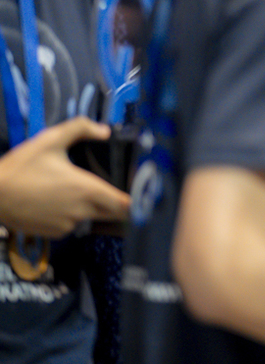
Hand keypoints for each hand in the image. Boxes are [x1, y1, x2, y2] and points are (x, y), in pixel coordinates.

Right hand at [0, 118, 129, 236]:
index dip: (138, 201)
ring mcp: (69, 225)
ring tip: (71, 192)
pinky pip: (72, 225)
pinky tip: (55, 203)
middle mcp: (83, 211)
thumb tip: (105, 130)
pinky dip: (70, 216)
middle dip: (118, 204)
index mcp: (88, 190)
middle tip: (114, 190)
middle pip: (114, 214)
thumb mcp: (50, 140)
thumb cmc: (22, 167)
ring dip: (90, 208)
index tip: (143, 194)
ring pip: (92, 218)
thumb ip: (80, 128)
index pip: (126, 205)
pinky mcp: (55, 234)